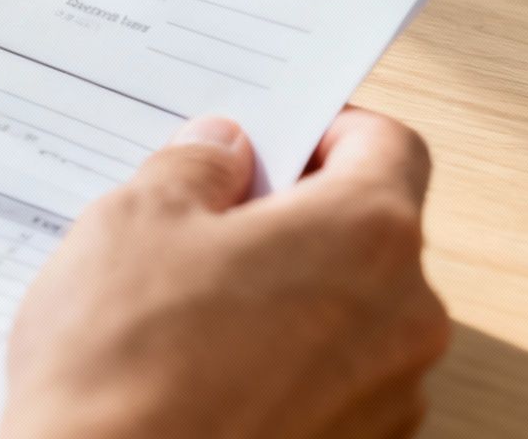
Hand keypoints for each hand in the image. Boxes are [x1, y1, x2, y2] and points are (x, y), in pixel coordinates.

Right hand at [0, 108, 449, 438]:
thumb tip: (220, 151)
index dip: (324, 128)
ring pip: (346, 312)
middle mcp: (403, 319)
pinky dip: (276, 362)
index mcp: (366, 235)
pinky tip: (196, 367)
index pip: (387, 145)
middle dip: (289, 217)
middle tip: (201, 219)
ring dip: (282, 294)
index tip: (270, 137)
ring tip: (183, 305)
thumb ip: (193, 168)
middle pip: (368, 232)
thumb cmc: (124, 363)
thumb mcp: (133, 221)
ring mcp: (386, 399)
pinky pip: (328, 381)